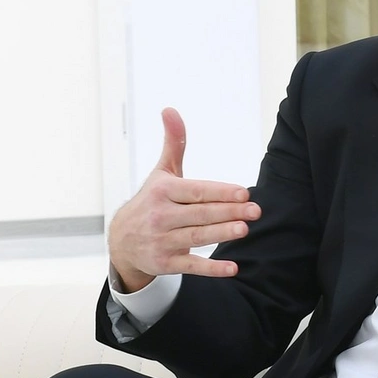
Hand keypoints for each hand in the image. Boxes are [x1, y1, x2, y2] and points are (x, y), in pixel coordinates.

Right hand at [108, 108, 259, 292]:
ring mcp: (162, 241)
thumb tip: (170, 109)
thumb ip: (174, 143)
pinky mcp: (165, 263)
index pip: (196, 191)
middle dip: (228, 212)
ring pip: (197, 237)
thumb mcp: (161, 172)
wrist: (121, 240)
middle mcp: (160, 216)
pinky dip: (211, 268)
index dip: (219, 192)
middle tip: (255, 211)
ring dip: (221, 234)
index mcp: (162, 192)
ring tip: (244, 229)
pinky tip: (233, 268)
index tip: (243, 193)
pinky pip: (191, 265)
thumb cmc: (151, 200)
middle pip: (200, 214)